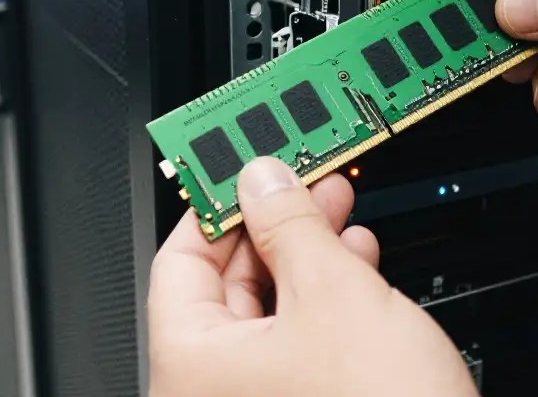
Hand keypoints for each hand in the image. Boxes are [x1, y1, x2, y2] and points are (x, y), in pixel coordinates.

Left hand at [149, 157, 478, 396]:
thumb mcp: (335, 295)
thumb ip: (292, 226)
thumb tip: (265, 180)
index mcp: (191, 364)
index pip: (182, 257)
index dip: (218, 202)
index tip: (245, 163)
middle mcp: (211, 392)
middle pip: (227, 282)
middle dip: (274, 223)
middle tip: (304, 177)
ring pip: (269, 312)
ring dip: (305, 255)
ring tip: (338, 211)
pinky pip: (296, 344)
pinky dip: (323, 301)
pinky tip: (355, 266)